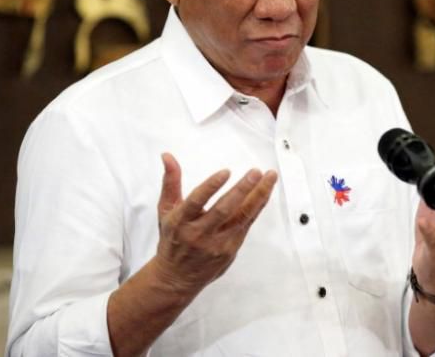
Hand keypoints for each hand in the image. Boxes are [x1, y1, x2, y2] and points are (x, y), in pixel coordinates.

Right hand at [152, 152, 277, 295]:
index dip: (211, 186)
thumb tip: (168, 156)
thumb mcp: (166, 210)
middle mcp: (199, 234)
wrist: (176, 278)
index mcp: (180, 222)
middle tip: (255, 172)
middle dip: (242, 189)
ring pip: (241, 217)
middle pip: (224, 209)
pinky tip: (264, 193)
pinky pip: (247, 224)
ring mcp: (217, 243)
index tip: (226, 172)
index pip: (196, 201)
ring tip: (268, 178)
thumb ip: (170, 182)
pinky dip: (257, 207)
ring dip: (257, 196)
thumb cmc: (172, 240)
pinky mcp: (230, 249)